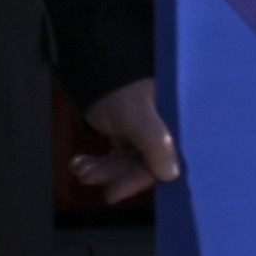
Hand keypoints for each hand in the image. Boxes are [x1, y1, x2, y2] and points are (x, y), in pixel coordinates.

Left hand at [73, 79, 184, 205]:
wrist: (97, 62)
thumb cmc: (122, 86)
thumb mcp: (137, 115)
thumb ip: (155, 142)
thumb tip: (171, 175)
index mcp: (176, 124)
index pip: (165, 161)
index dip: (139, 179)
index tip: (112, 193)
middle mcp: (165, 130)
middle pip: (142, 165)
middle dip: (112, 173)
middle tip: (88, 177)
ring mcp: (147, 133)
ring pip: (126, 162)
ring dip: (102, 169)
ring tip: (80, 169)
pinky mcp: (130, 134)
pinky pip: (116, 155)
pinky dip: (97, 161)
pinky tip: (79, 162)